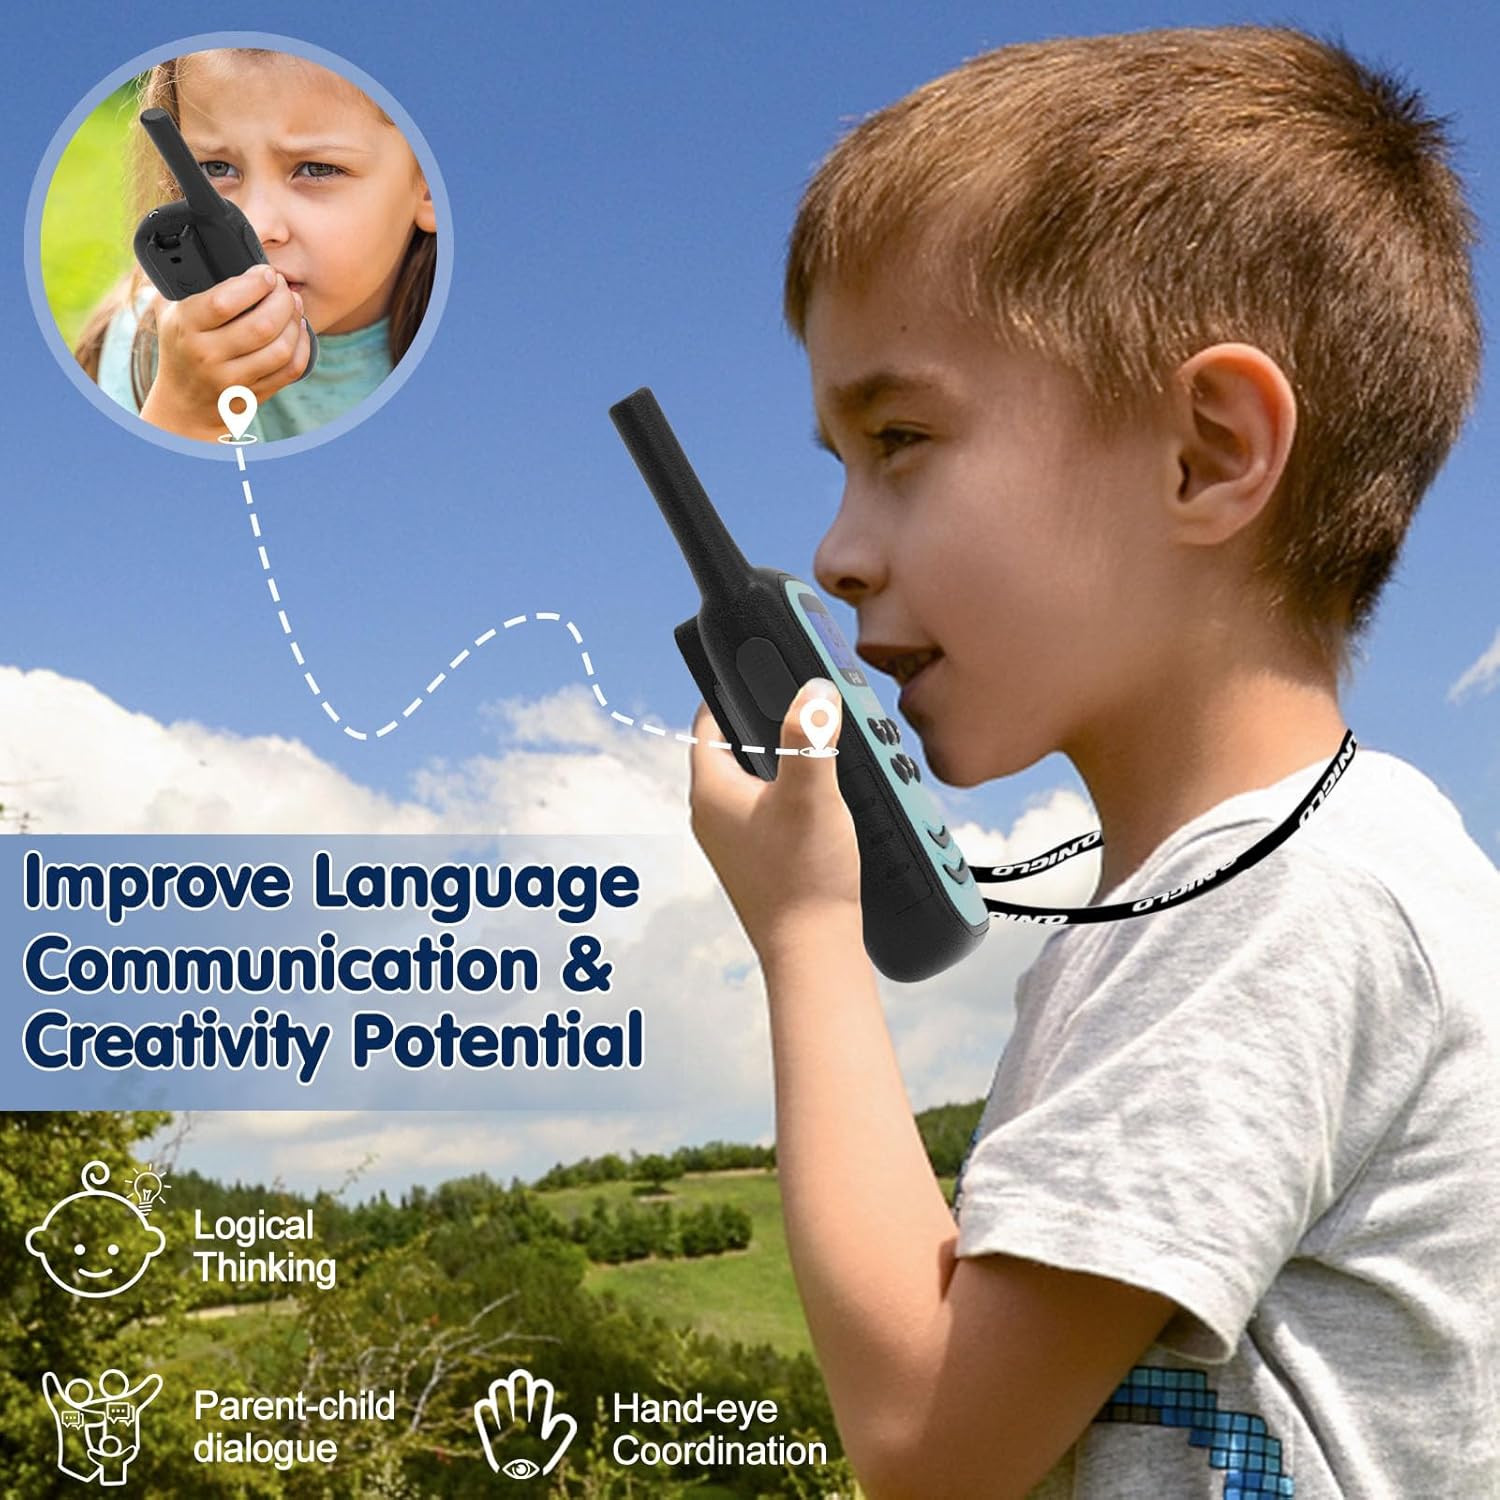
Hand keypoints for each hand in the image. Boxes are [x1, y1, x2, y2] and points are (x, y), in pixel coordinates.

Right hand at [139, 265, 311, 439]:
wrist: (184, 403)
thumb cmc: (181, 345)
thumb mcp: (169, 309)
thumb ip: (184, 280)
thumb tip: (204, 239)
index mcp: (186, 325)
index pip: (225, 301)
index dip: (255, 284)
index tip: (267, 273)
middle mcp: (208, 354)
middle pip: (262, 324)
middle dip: (282, 300)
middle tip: (284, 287)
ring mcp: (232, 378)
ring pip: (281, 348)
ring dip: (296, 322)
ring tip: (294, 306)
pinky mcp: (254, 394)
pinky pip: (291, 369)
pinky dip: (303, 346)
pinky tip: (300, 331)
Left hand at [688, 678, 860, 963]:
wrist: (811, 951)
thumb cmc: (804, 877)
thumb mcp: (811, 793)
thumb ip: (809, 735)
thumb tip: (812, 689)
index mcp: (710, 791)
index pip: (707, 723)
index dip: (728, 690)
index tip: (755, 668)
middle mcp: (711, 815)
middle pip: (730, 749)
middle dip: (762, 723)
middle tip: (800, 705)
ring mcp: (730, 841)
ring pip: (750, 780)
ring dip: (778, 761)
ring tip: (818, 747)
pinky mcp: (753, 860)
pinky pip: (763, 809)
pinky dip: (787, 794)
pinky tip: (820, 798)